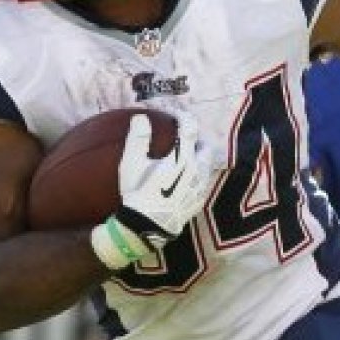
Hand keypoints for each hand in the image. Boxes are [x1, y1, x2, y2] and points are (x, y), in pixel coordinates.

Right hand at [90, 111, 209, 269]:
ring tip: (184, 156)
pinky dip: (198, 173)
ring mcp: (201, 187)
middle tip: (181, 137)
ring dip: (198, 156)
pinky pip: (204, 180)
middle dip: (195, 138)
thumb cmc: (137, 193)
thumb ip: (138, 138)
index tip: (174, 114)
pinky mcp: (199, 200)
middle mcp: (197, 170)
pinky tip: (184, 177)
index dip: (183, 116)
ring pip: (208, 164)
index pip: (190, 128)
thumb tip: (141, 117)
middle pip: (205, 146)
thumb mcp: (132, 164)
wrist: (145, 226)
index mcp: (182, 158)